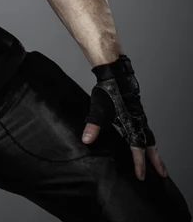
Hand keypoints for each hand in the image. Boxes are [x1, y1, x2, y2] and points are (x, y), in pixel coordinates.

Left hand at [81, 55, 167, 181]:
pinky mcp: (137, 111)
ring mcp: (139, 116)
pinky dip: (149, 139)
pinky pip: (146, 129)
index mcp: (131, 124)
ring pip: (150, 137)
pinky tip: (144, 141)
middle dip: (156, 160)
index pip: (137, 148)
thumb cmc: (107, 91)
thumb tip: (87, 140)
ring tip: (157, 162)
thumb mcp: (98, 109)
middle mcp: (138, 121)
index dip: (139, 163)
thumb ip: (93, 125)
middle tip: (162, 174)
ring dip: (153, 151)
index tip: (141, 176)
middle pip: (151, 145)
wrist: (114, 74)